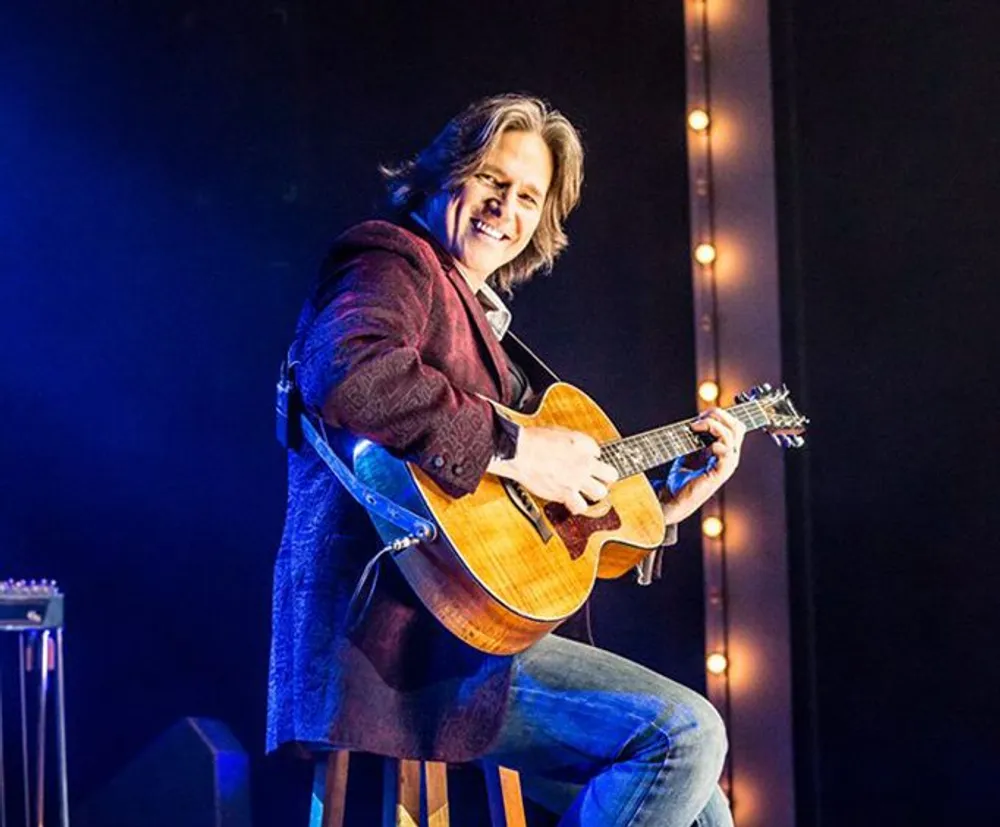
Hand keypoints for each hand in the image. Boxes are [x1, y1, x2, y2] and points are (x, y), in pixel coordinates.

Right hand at [488, 426, 618, 514]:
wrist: (521, 452)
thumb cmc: (534, 440)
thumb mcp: (559, 431)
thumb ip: (573, 440)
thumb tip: (580, 447)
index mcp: (583, 445)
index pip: (598, 452)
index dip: (592, 456)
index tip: (585, 458)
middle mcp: (584, 463)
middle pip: (610, 475)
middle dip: (605, 477)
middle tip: (598, 478)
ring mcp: (576, 480)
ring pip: (600, 493)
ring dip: (594, 493)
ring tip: (587, 492)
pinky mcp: (565, 493)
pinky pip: (580, 506)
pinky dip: (577, 506)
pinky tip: (573, 503)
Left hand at [661, 407, 746, 524]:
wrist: (673, 499)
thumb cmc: (681, 478)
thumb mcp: (689, 451)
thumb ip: (697, 438)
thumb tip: (696, 421)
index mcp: (724, 450)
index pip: (734, 425)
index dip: (720, 415)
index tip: (700, 415)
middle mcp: (729, 456)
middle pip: (737, 426)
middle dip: (718, 415)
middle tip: (698, 419)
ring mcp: (727, 465)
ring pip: (731, 435)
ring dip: (712, 425)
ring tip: (695, 427)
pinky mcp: (720, 473)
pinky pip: (727, 452)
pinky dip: (716, 444)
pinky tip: (704, 445)